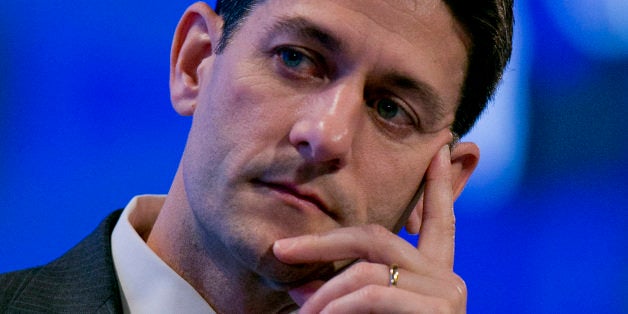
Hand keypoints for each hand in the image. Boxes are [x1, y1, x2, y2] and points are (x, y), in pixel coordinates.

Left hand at [273, 145, 466, 312]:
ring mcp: (447, 293)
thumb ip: (350, 292)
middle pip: (376, 237)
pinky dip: (337, 307)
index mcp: (435, 274)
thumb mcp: (366, 313)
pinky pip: (372, 293)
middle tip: (281, 249)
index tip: (441, 148)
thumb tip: (302, 286)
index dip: (439, 184)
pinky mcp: (440, 310)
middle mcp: (446, 277)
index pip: (439, 219)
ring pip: (367, 268)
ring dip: (323, 292)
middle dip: (323, 243)